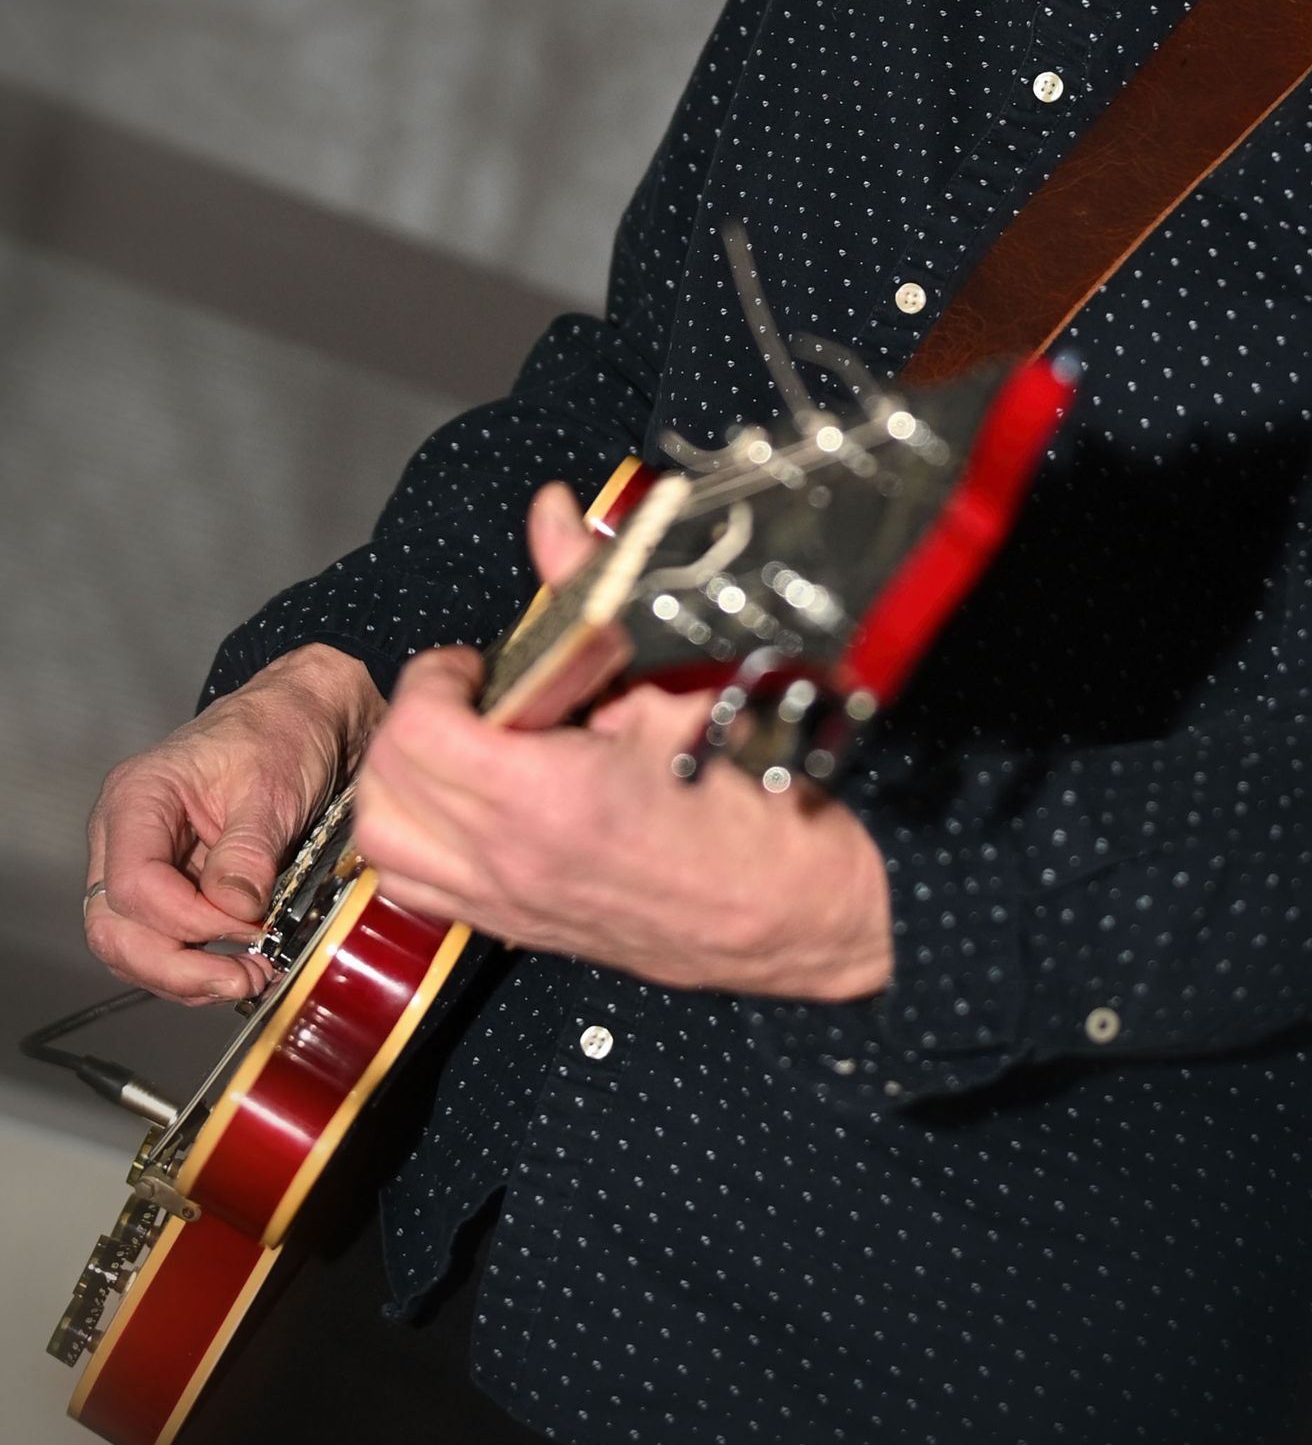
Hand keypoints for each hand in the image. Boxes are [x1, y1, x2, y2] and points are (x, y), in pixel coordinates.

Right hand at [84, 644, 384, 1003]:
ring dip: (185, 975)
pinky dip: (194, 964)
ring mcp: (140, 863)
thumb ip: (249, 850)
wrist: (299, 720)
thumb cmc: (280, 734)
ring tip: (249, 978)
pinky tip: (239, 967)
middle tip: (242, 978)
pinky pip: (160, 940)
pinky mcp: (167, 885)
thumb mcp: (273, 786)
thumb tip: (237, 908)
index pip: (131, 884)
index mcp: (138, 798)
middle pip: (114, 926)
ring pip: (130, 944)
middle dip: (175, 966)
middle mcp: (124, 835)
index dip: (186, 920)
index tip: (248, 926)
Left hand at [352, 483, 894, 1001]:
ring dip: (402, 783)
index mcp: (547, 800)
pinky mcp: (516, 927)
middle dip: (415, 720)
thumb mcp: (678, 685)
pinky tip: (467, 805)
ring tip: (460, 749)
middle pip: (386, 783)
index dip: (434, 679)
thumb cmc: (755, 810)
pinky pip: (418, 887)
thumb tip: (553, 517)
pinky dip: (418, 838)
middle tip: (473, 695)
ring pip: (384, 842)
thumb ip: (593, 596)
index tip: (477, 664)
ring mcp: (507, 904)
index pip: (418, 731)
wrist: (794, 913)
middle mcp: (510, 861)